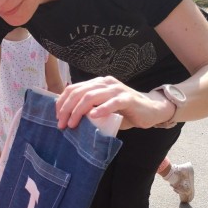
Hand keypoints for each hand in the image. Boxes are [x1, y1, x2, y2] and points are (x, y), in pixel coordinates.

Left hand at [55, 76, 169, 129]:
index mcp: (97, 83)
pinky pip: (113, 102)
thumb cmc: (124, 112)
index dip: (62, 102)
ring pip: (92, 96)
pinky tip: (93, 116)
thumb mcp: (102, 110)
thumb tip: (69, 121)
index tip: (57, 116)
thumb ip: (89, 111)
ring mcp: (117, 89)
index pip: (73, 88)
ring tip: (73, 123)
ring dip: (79, 110)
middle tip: (61, 124)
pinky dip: (102, 109)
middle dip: (67, 108)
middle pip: (80, 92)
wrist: (150, 110)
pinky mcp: (128, 98)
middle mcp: (105, 83)